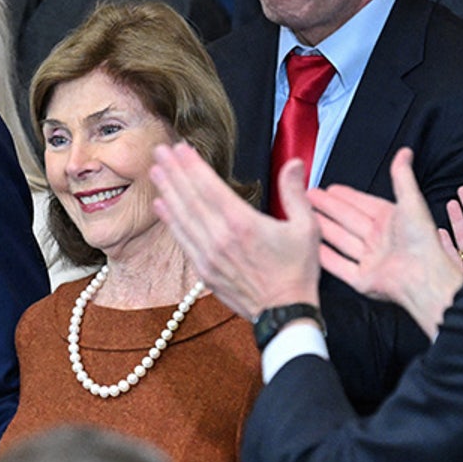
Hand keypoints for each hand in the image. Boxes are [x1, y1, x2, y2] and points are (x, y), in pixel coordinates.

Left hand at [150, 143, 319, 319]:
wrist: (284, 312)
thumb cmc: (297, 271)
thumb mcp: (307, 228)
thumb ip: (295, 193)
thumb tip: (294, 163)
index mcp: (244, 224)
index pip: (210, 187)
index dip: (193, 166)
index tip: (180, 148)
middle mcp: (221, 238)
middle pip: (191, 198)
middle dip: (174, 172)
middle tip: (159, 150)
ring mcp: (209, 255)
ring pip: (182, 217)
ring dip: (167, 191)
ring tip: (155, 171)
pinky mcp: (204, 270)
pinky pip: (182, 239)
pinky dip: (170, 220)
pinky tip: (161, 205)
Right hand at [307, 149, 462, 338]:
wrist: (423, 277)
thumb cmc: (422, 241)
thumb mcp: (411, 201)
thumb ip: (402, 177)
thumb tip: (405, 153)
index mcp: (392, 222)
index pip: (363, 204)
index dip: (345, 196)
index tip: (329, 188)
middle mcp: (380, 240)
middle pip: (347, 221)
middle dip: (327, 208)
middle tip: (308, 197)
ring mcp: (370, 261)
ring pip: (340, 240)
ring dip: (322, 228)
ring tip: (304, 215)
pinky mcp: (362, 280)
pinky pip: (339, 266)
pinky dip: (324, 256)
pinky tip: (311, 246)